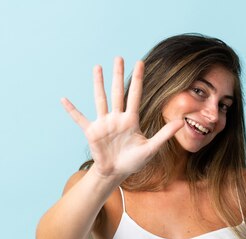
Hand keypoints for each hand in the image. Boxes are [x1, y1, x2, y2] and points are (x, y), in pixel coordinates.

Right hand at [61, 57, 183, 178]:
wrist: (116, 173)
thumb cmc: (134, 161)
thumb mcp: (151, 148)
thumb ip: (164, 134)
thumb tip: (181, 123)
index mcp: (131, 120)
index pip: (135, 95)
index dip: (138, 79)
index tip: (140, 62)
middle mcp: (117, 118)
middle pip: (118, 92)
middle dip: (119, 75)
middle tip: (119, 57)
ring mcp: (104, 123)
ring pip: (101, 99)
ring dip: (98, 83)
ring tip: (97, 67)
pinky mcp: (92, 132)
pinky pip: (80, 119)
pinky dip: (72, 110)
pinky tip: (64, 100)